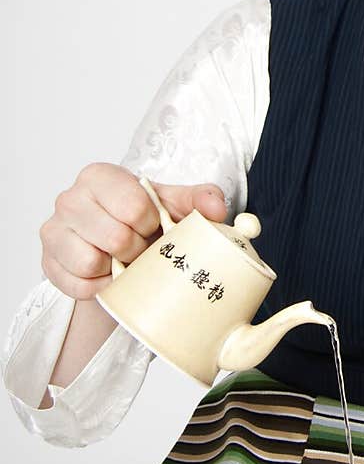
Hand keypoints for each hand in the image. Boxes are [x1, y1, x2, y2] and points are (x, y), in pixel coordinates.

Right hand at [39, 162, 227, 299]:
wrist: (119, 251)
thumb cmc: (145, 222)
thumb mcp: (175, 205)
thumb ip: (200, 200)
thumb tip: (216, 209)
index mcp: (101, 176)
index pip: (133, 205)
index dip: (151, 223)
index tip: (153, 225)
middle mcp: (70, 198)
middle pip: (115, 237)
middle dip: (137, 250)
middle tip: (142, 248)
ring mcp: (53, 230)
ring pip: (91, 262)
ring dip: (117, 269)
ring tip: (124, 260)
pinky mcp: (48, 262)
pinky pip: (78, 285)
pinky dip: (100, 287)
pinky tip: (109, 275)